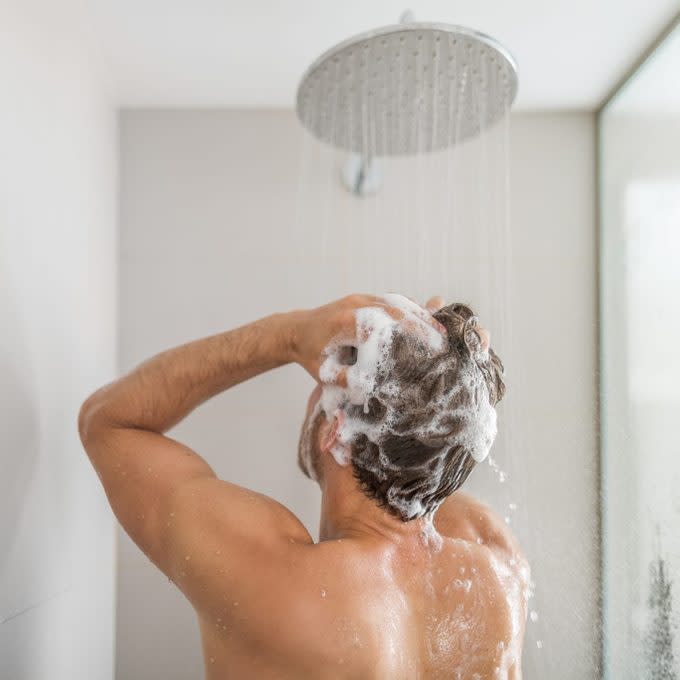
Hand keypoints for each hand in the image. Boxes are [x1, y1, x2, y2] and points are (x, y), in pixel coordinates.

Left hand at [290, 294, 445, 381]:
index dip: (408, 334)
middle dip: (422, 324)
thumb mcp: (325, 375)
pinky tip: (427, 318)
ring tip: (441, 330)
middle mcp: (355, 305)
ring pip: (397, 302)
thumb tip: (372, 391)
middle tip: (444, 339)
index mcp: (345, 323)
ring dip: (420, 315)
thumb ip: (347, 382)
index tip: (428, 347)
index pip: (384, 326)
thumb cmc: (311, 357)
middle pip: (396, 310)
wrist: (295, 331)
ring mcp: (361, 298)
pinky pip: (392, 300)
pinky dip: (411, 309)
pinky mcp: (365, 297)